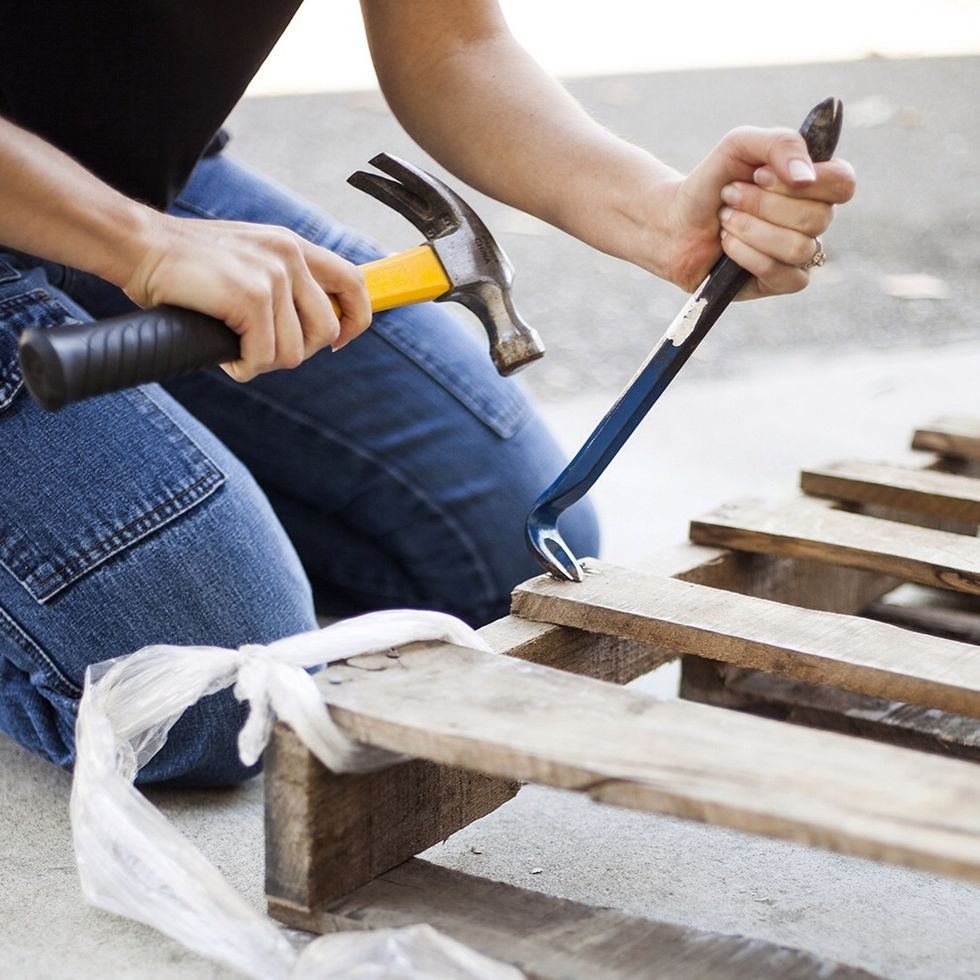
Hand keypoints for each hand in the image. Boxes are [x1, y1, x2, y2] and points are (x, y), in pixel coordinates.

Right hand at [123, 214, 371, 381]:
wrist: (139, 246)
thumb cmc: (187, 265)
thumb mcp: (248, 260)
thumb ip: (284, 284)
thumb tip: (318, 330)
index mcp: (293, 246)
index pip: (353, 283)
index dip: (355, 320)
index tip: (337, 342)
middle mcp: (290, 256)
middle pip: (327, 331)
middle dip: (297, 351)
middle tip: (261, 348)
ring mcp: (272, 276)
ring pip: (294, 352)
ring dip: (263, 361)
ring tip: (236, 347)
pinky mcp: (251, 297)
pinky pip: (263, 358)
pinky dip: (242, 367)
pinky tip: (226, 355)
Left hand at [654, 127, 855, 298]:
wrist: (674, 222)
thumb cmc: (711, 183)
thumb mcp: (740, 145)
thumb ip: (779, 143)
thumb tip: (805, 177)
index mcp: (813, 184)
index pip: (843, 184)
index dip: (807, 181)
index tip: (760, 175)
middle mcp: (813, 220)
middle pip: (817, 218)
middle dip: (762, 205)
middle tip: (729, 196)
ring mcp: (799, 254)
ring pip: (798, 247)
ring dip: (751, 229)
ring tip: (725, 220)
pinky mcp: (780, 282)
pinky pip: (781, 273)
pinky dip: (747, 255)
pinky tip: (727, 245)